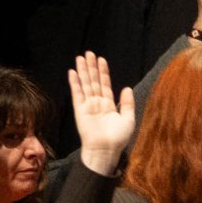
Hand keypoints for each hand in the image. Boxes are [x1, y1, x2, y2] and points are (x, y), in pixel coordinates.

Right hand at [68, 52, 137, 174]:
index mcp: (109, 105)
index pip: (105, 84)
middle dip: (91, 67)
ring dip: (83, 71)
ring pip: (85, 84)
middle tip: (89, 53)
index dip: (103, 72)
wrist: (106, 150)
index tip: (101, 60)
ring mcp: (88, 106)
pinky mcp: (80, 110)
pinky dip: (75, 83)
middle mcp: (98, 103)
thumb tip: (126, 87)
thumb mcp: (128, 119)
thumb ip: (127, 103)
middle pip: (94, 81)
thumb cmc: (118, 138)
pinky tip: (73, 72)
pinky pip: (77, 94)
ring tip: (80, 58)